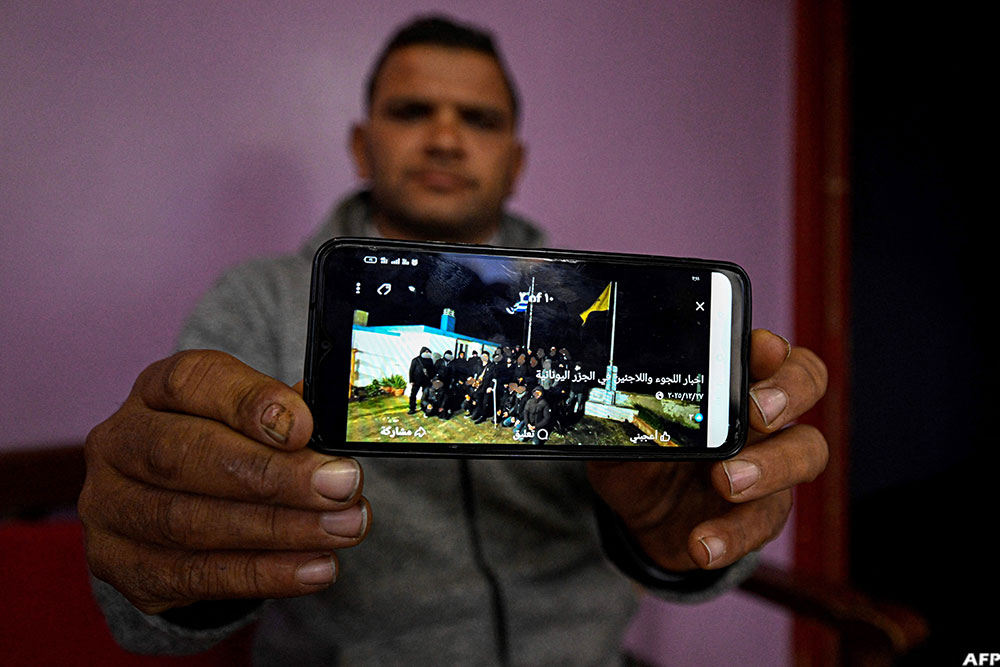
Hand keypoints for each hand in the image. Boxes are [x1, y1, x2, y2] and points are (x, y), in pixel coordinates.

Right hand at [79, 350, 370, 614]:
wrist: (176, 511)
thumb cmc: (226, 448)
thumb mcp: (252, 419)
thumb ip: (290, 418)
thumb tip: (336, 427)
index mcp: (156, 390)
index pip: (192, 382)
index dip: (250, 402)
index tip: (306, 426)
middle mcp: (120, 441)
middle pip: (185, 456)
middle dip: (274, 475)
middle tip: (342, 486)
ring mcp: (108, 507)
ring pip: (189, 522)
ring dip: (279, 529)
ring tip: (342, 528)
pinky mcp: (120, 565)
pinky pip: (194, 575)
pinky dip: (264, 574)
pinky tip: (315, 568)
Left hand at [587, 329, 827, 570]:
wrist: (642, 521)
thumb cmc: (641, 459)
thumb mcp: (622, 435)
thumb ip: (622, 418)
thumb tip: (610, 407)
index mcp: (729, 381)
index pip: (769, 350)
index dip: (772, 348)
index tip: (757, 351)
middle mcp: (760, 414)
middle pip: (806, 384)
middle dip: (788, 394)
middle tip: (756, 415)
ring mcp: (771, 461)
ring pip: (806, 451)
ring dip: (771, 467)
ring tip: (726, 482)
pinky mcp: (764, 512)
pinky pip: (765, 521)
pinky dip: (733, 535)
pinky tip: (702, 544)